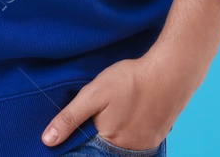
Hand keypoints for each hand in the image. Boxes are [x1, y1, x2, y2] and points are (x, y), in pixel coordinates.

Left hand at [40, 50, 200, 149]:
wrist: (171, 71)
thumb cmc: (130, 80)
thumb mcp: (93, 94)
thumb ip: (70, 118)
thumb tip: (47, 141)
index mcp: (110, 143)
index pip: (88, 151)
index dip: (81, 139)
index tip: (81, 126)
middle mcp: (130, 150)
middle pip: (105, 149)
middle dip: (99, 135)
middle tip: (104, 113)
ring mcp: (146, 145)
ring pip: (122, 146)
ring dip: (116, 134)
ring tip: (118, 112)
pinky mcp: (157, 137)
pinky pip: (138, 141)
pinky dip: (132, 131)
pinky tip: (132, 114)